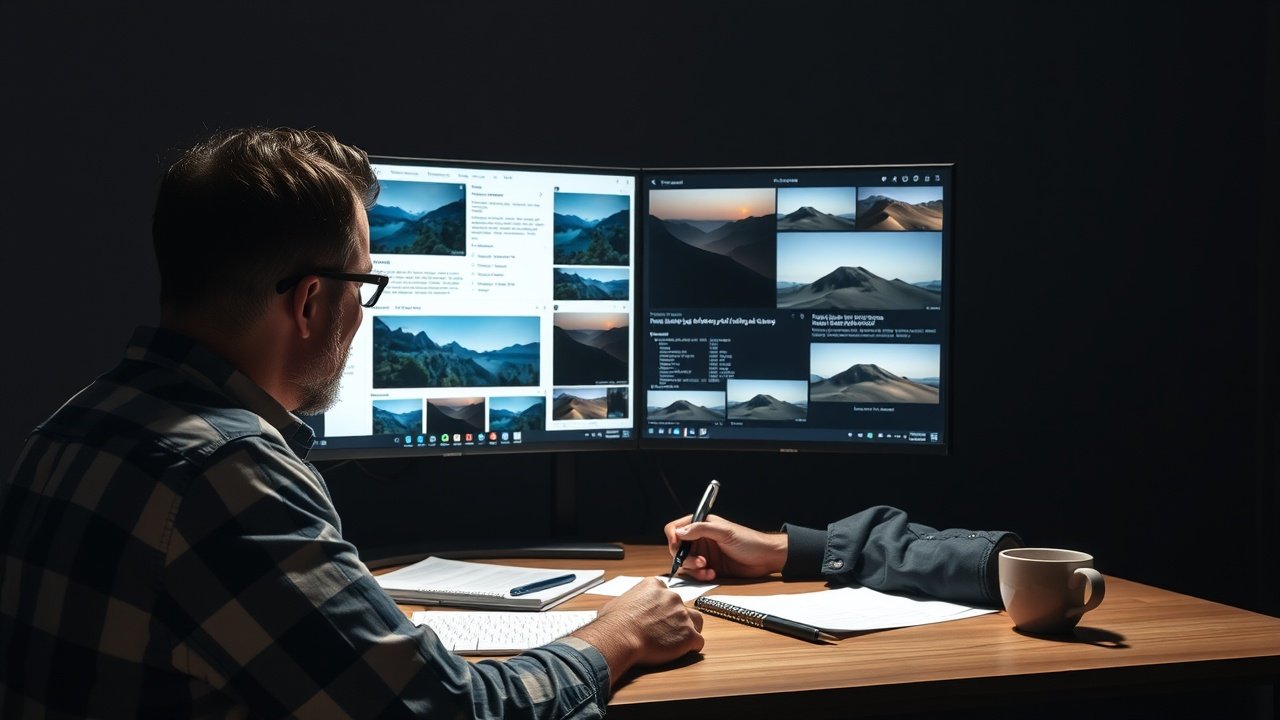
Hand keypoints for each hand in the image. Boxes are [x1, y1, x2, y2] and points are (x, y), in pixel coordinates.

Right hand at [572, 577, 703, 685]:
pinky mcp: (688, 634)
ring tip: (677, 642)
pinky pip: (698, 642)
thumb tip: (627, 611)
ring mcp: (682, 615)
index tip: (658, 618)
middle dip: (676, 620)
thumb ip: (631, 602)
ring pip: (696, 622)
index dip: (664, 608)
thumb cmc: (613, 623)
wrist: (618, 638)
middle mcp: (672, 597)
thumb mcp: (619, 602)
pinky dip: (691, 648)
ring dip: (689, 631)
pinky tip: (680, 652)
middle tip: (664, 633)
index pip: (667, 594)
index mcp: (654, 586)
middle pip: (682, 607)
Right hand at [664, 514, 787, 581]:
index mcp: (701, 525)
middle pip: (677, 549)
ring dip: (693, 569)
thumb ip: (701, 529)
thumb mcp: (725, 532)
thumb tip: (679, 532)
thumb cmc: (749, 541)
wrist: (765, 558)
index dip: (673, 538)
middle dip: (685, 558)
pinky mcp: (709, 567)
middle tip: (700, 562)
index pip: (676, 529)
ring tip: (707, 569)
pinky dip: (701, 576)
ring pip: (685, 564)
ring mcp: (703, 554)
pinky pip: (695, 574)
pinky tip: (712, 574)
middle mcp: (699, 539)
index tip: (677, 548)